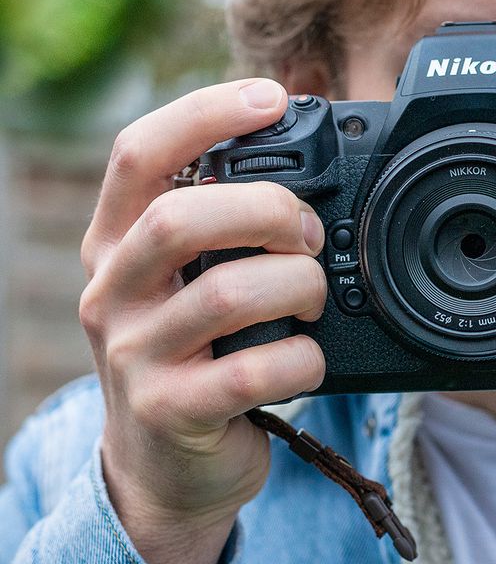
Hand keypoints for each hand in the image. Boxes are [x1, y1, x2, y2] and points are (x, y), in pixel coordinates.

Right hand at [79, 79, 327, 563]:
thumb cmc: (197, 351)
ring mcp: (135, 355)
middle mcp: (114, 291)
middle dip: (268, 211)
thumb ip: (223, 222)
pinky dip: (302, 359)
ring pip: (227, 293)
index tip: (271, 97)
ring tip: (313, 297)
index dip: (204, 114)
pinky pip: (253, 372)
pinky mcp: (171, 411)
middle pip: (179, 217)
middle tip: (308, 233)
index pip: (139, 155)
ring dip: (298, 286)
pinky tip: (308, 359)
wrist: (167, 466)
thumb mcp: (189, 279)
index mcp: (119, 242)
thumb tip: (304, 147)